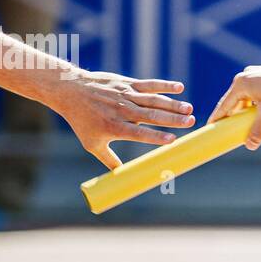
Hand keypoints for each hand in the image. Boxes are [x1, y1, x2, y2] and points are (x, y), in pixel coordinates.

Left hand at [49, 70, 192, 167]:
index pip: (138, 133)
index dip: (155, 136)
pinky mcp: (127, 83)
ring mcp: (125, 95)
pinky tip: (180, 88)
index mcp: (114, 127)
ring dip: (173, 104)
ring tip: (190, 109)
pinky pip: (148, 84)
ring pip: (153, 100)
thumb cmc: (81, 120)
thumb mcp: (92, 143)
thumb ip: (108, 160)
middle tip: (191, 122)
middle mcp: (122, 110)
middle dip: (172, 119)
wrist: (70, 90)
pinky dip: (164, 85)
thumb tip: (120, 178)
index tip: (173, 140)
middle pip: (151, 115)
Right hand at [209, 62, 260, 149]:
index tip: (211, 129)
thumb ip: (259, 131)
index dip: (218, 119)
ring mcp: (257, 77)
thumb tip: (250, 146)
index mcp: (241, 84)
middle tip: (258, 135)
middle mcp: (246, 78)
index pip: (225, 106)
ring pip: (256, 105)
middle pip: (242, 107)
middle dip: (253, 123)